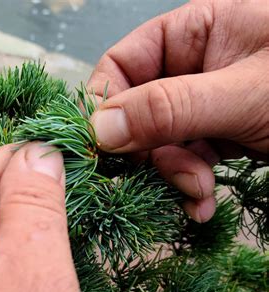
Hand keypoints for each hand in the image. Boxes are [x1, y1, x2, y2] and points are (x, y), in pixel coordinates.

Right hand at [88, 0, 268, 221]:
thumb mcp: (245, 94)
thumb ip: (169, 107)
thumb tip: (101, 129)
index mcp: (194, 33)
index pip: (122, 65)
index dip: (106, 105)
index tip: (104, 146)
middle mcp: (193, 67)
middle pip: (137, 111)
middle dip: (149, 151)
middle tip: (168, 176)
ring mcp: (204, 105)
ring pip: (159, 143)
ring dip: (172, 175)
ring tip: (197, 195)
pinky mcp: (218, 136)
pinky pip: (184, 161)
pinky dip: (188, 186)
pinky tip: (202, 203)